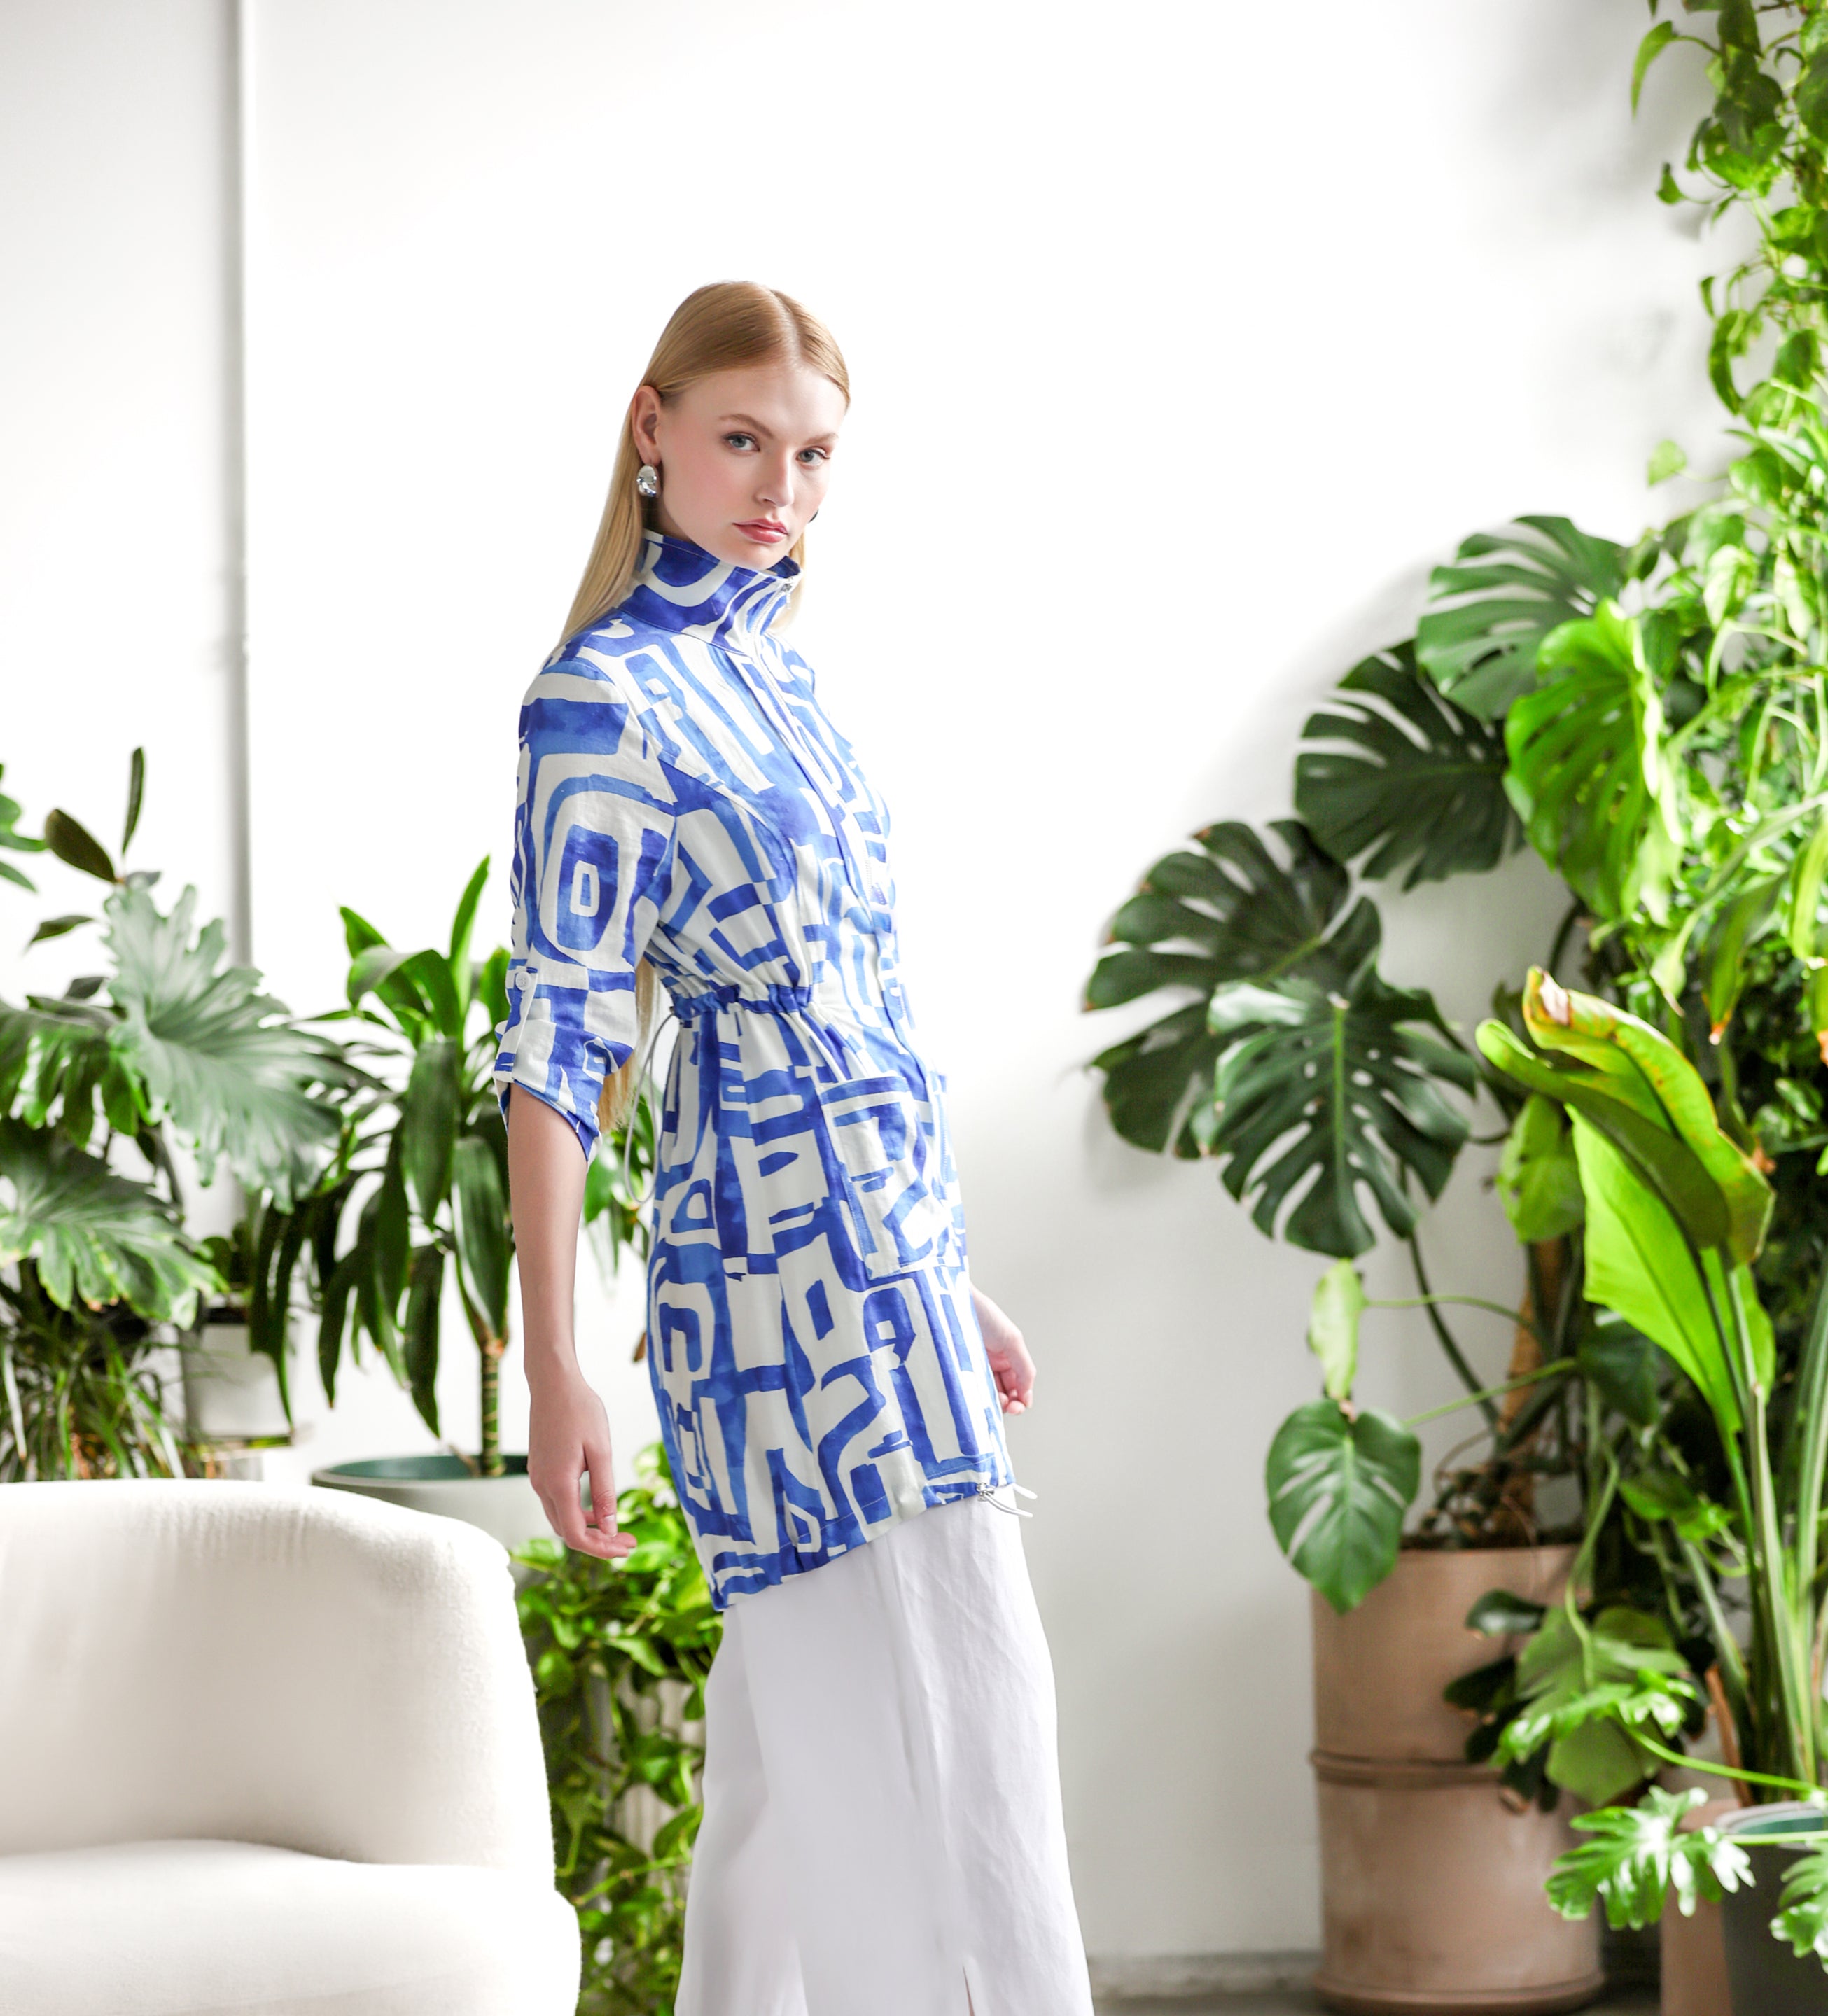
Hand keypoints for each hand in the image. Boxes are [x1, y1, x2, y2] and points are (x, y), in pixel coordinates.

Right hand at [527, 1364, 636, 1560]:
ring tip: (617, 1527)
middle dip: (598, 1542)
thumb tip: (610, 1528)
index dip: (601, 1549)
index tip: (626, 1548)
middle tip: (629, 1541)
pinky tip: (598, 1506)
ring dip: (587, 1528)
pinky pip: (556, 1502)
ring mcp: (537, 1478)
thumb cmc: (581, 1411)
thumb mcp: (601, 1450)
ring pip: (560, 1518)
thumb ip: (604, 1491)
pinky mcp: (539, 1469)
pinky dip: (577, 1512)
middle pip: (567, 1531)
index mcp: (558, 1484)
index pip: (575, 1535)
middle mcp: (541, 1486)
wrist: (553, 1383)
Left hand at [971, 1284, 1034, 1415]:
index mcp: (1007, 1357)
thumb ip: (1025, 1368)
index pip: (1018, 1386)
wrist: (953, 1303)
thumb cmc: (984, 1316)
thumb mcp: (1012, 1340)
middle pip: (1004, 1393)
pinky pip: (970, 1390)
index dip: (1020, 1399)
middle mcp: (992, 1364)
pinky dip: (976, 1398)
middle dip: (1008, 1403)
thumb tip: (1027, 1396)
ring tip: (994, 1401)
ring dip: (993, 1403)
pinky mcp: (958, 1371)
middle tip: (1007, 1406)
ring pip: (988, 1395)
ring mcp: (974, 1368)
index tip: (1017, 1406)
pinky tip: (979, 1399)